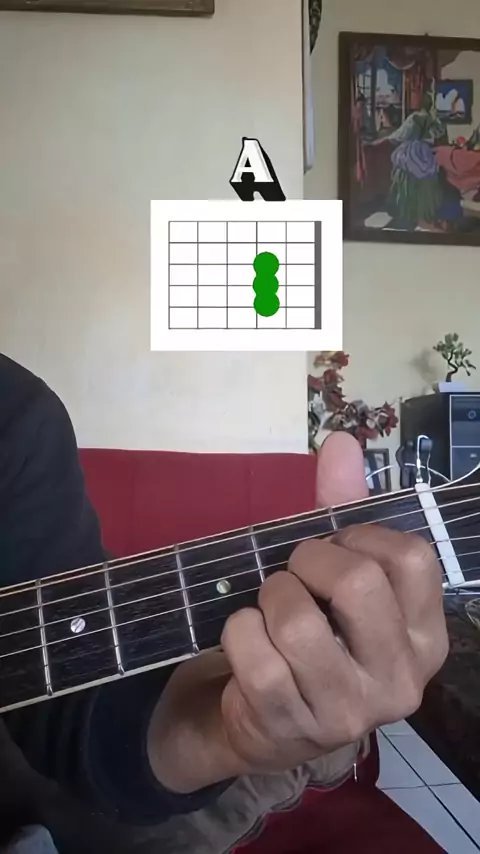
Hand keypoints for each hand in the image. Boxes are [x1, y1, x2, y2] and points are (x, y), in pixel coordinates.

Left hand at [148, 433, 447, 792]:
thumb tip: (340, 440)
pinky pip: (253, 653)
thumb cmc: (314, 631)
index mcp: (425, 638)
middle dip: (308, 562)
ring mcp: (347, 712)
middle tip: (294, 573)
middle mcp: (402, 681)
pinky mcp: (290, 727)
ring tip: (269, 610)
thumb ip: (344, 506)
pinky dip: (238, 630)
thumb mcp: (336, 572)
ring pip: (297, 621)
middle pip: (358, 583)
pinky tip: (247, 640)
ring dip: (268, 597)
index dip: (360, 535)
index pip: (413, 558)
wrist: (264, 714)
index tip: (334, 546)